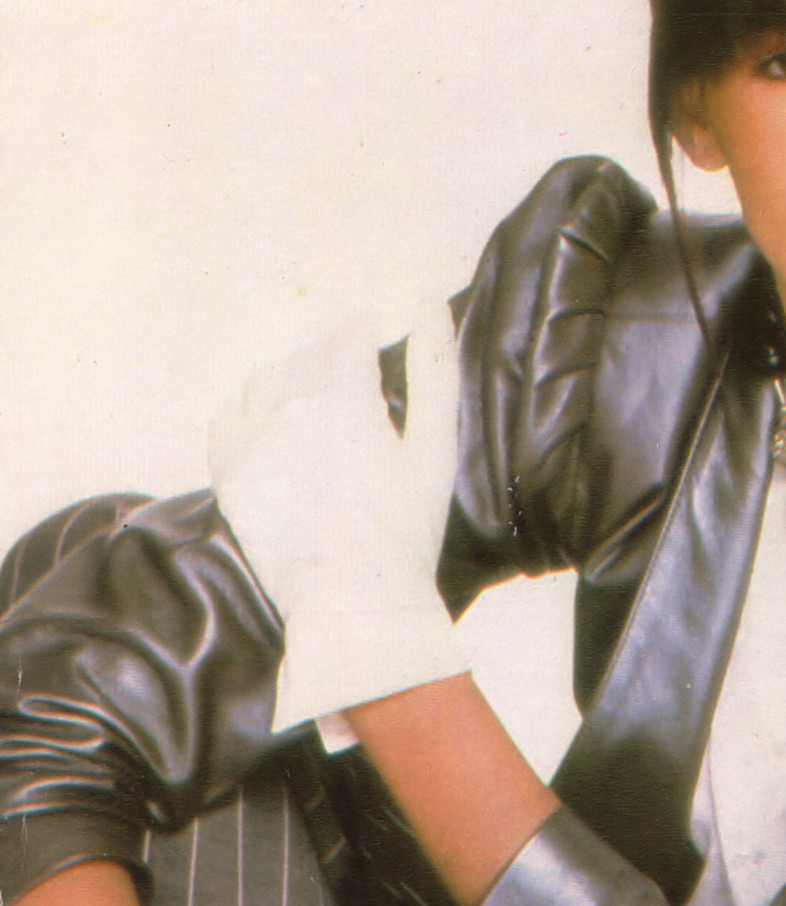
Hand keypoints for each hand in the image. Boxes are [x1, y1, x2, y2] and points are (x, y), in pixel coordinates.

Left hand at [208, 301, 465, 732]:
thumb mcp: (436, 450)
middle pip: (308, 357)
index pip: (347, 337)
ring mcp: (253, 440)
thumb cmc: (406, 534)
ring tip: (316, 395)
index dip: (362, 332)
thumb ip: (434, 369)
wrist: (353, 604)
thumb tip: (427, 302)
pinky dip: (251, 407)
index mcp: (343, 395)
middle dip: (331, 356)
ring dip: (292, 376)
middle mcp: (288, 407)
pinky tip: (272, 419)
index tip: (372, 333)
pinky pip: (230, 416)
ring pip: (267, 381)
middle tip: (350, 370)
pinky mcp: (230, 474)